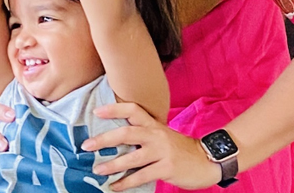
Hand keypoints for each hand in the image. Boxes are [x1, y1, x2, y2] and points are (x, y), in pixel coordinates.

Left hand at [81, 102, 221, 190]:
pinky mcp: (167, 168)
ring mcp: (162, 151)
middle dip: (105, 139)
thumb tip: (116, 139)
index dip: (114, 109)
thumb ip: (144, 134)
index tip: (96, 111)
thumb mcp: (162, 135)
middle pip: (127, 133)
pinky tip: (114, 186)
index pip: (133, 110)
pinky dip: (126, 183)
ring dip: (112, 165)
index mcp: (154, 125)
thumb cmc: (179, 149)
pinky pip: (142, 176)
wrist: (207, 159)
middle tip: (87, 145)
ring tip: (97, 170)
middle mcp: (156, 135)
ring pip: (132, 157)